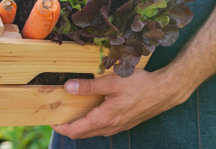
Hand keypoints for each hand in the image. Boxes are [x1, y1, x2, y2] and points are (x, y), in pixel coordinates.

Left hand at [52, 68, 191, 138]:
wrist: (164, 91)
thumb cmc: (140, 85)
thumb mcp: (112, 81)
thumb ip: (89, 86)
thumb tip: (68, 87)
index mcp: (104, 118)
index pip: (76, 131)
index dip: (61, 127)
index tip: (51, 119)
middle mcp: (110, 127)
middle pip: (83, 134)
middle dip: (69, 126)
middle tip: (59, 114)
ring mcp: (118, 126)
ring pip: (94, 131)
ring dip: (82, 124)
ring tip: (74, 110)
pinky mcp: (125, 123)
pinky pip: (104, 127)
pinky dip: (93, 121)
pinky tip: (94, 108)